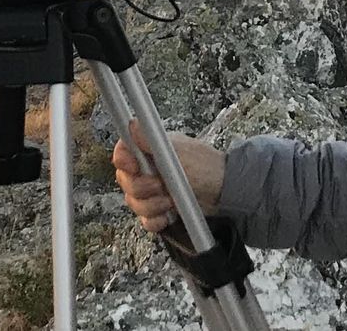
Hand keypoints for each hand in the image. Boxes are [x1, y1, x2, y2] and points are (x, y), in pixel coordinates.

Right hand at [112, 119, 225, 233]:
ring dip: (151, 206)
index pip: (122, 152)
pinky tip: (168, 215)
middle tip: (161, 186)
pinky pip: (145, 219)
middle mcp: (149, 168)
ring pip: (134, 202)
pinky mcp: (159, 207)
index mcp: (150, 150)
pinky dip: (155, 220)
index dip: (123, 161)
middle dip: (142, 188)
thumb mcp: (179, 152)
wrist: (224, 192)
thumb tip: (133, 125)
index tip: (135, 168)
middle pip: (125, 181)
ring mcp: (153, 189)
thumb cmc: (206, 167)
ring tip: (170, 201)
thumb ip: (153, 142)